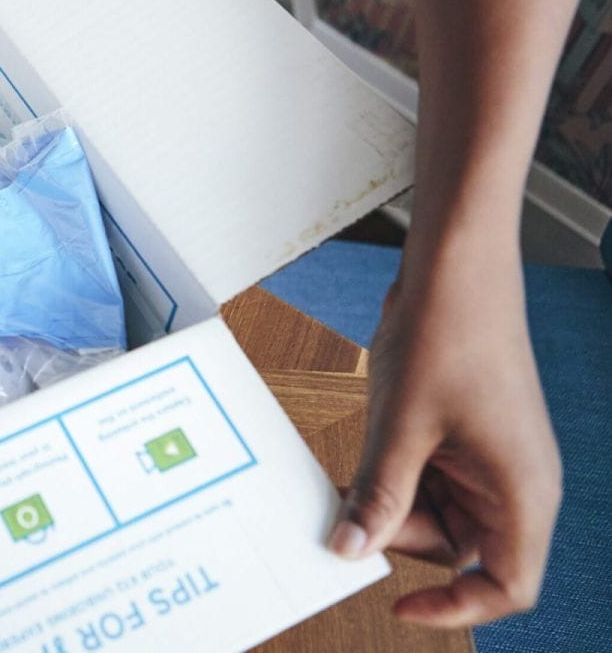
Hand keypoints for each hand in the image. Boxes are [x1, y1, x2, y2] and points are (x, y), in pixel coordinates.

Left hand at [328, 227, 560, 627]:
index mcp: (523, 491)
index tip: (399, 605)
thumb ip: (380, 493)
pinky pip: (427, 478)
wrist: (454, 265)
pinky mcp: (462, 436)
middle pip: (460, 550)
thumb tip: (351, 549)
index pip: (508, 585)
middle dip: (402, 538)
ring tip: (349, 482)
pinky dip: (392, 478)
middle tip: (352, 514)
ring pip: (437, 514)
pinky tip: (359, 464)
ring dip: (391, 506)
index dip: (458, 608)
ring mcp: (488, 458)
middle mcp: (514, 482)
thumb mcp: (403, 424)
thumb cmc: (448, 331)